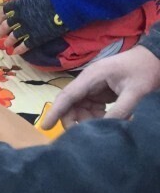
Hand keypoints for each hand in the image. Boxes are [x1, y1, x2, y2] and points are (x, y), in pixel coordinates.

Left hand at [0, 0, 66, 55]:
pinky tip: (15, 52)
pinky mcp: (37, 37)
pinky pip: (25, 45)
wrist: (68, 0)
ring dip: (8, 42)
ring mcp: (27, 28)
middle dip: (1, 31)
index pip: (6, 11)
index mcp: (19, 4)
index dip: (2, 16)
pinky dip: (19, 49)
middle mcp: (20, 17)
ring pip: (14, 37)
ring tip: (6, 45)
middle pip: (6, 25)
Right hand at [42, 45, 159, 128]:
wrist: (156, 58)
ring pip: (79, 109)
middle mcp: (87, 82)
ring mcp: (92, 87)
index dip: (55, 112)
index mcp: (92, 77)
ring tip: (105, 125)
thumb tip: (103, 128)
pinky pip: (89, 109)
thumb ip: (120, 110)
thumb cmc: (145, 70)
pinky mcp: (99, 93)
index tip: (44, 127)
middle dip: (74, 120)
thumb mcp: (136, 92)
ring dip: (88, 120)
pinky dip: (96, 117)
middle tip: (86, 135)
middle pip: (70, 104)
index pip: (68, 96)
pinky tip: (109, 119)